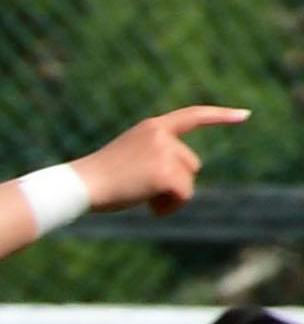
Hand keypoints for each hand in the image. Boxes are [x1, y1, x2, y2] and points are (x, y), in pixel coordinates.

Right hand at [77, 104, 250, 217]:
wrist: (79, 186)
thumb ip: (157, 159)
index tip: (244, 115)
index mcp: (151, 127)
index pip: (193, 116)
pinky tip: (149, 208)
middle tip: (141, 190)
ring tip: (141, 198)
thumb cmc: (97, 179)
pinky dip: (170, 207)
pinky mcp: (167, 173)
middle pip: (191, 163)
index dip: (220, 116)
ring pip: (188, 180)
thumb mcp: (129, 159)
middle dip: (175, 181)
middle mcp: (162, 135)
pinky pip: (184, 195)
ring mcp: (165, 153)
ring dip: (171, 195)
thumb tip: (183, 184)